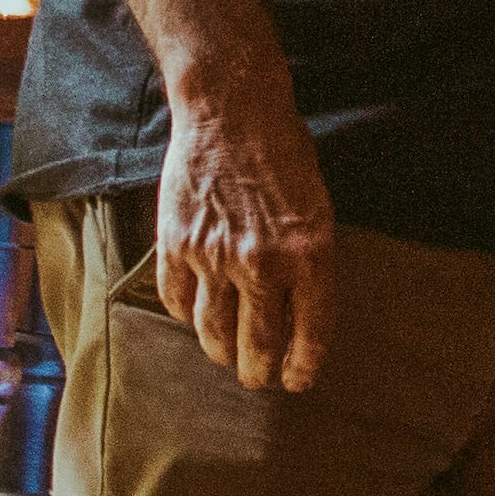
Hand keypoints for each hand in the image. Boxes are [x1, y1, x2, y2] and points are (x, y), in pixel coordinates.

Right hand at [154, 75, 336, 392]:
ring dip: (221, 350)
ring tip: (227, 356)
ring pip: (213, 330)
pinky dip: (186, 314)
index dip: (303, 364)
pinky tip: (194, 315)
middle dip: (258, 370)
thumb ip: (309, 262)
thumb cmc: (285, 157)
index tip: (297, 381)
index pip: (311, 330)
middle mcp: (263, 264)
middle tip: (258, 379)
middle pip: (257, 342)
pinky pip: (177, 300)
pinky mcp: (176, 246)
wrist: (232, 114)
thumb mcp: (317, 209)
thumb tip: (298, 312)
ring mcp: (215, 258)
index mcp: (311, 254)